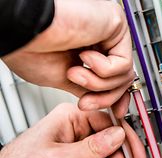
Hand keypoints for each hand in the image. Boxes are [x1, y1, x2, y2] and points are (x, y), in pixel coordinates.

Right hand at [2, 0, 132, 116]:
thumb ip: (88, 87)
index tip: (116, 112)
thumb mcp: (63, 78)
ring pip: (123, 74)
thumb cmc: (31, 48)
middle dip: (105, 98)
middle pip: (121, 78)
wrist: (21, 30)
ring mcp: (109, 32)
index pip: (116, 76)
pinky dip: (103, 70)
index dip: (116, 97)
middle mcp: (101, 39)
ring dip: (98, 84)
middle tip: (86, 103)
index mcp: (89, 49)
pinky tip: (84, 57)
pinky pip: (123, 63)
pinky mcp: (115, 25)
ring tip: (74, 74)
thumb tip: (102, 98)